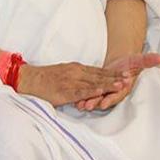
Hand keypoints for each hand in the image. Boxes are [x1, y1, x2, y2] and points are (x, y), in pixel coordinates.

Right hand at [16, 62, 130, 107]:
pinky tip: (103, 91)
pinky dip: (94, 91)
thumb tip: (87, 83)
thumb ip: (76, 78)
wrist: (28, 79)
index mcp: (76, 68)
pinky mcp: (65, 90)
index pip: (99, 70)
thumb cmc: (44, 79)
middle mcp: (76, 72)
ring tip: (123, 83)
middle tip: (131, 76)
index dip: (113, 72)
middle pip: (100, 74)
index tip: (127, 72)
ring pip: (94, 82)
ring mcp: (71, 81)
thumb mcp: (63, 74)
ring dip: (109, 83)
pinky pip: (82, 91)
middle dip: (116, 76)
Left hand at [75, 52, 159, 111]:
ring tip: (81, 105)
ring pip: (96, 98)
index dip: (111, 98)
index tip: (105, 102)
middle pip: (105, 98)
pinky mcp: (98, 90)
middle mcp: (114, 92)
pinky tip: (75, 101)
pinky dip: (83, 98)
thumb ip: (148, 60)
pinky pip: (90, 95)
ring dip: (89, 102)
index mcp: (123, 87)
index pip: (117, 94)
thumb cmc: (128, 64)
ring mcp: (105, 92)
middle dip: (97, 102)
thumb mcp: (138, 60)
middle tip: (89, 105)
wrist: (119, 65)